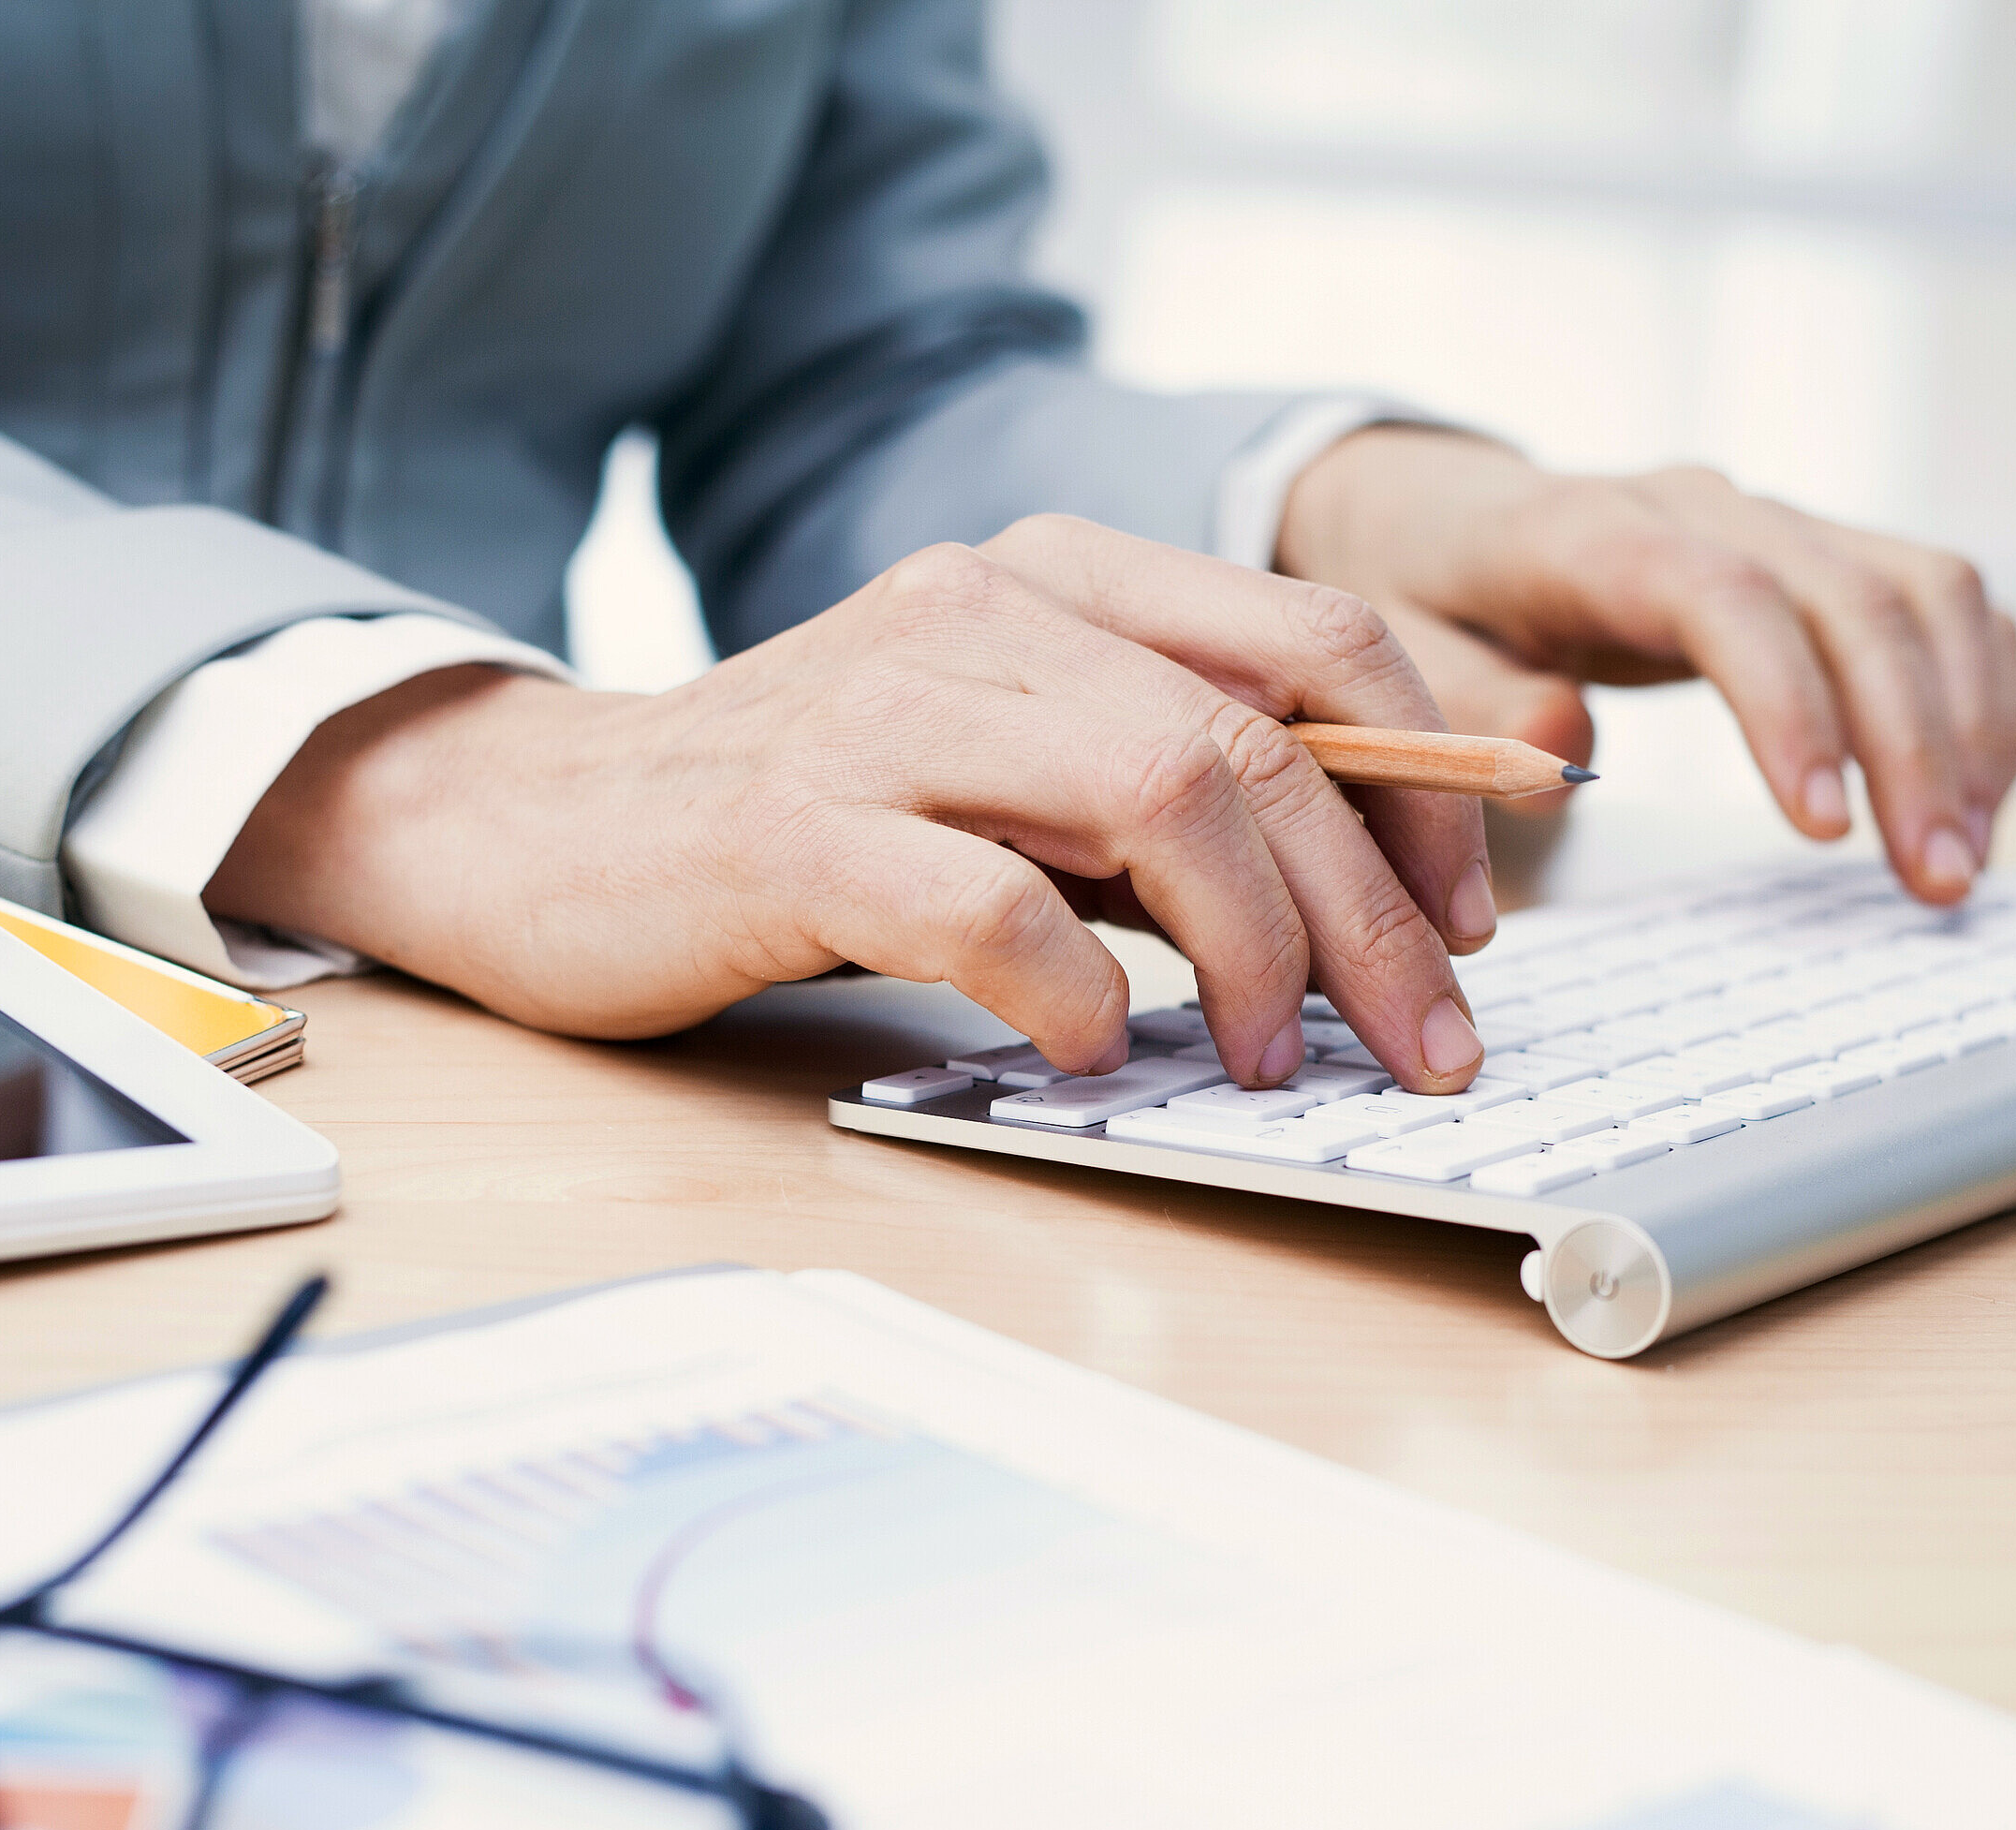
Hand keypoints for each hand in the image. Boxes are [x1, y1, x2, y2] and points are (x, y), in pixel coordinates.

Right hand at [207, 518, 1494, 1090]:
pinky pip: (987, 902)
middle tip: (1425, 1046)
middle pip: (1259, 738)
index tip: (1468, 931)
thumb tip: (1361, 899)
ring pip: (1158, 790)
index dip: (1432, 787)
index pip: (1317, 643)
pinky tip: (1087, 1050)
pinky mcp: (794, 826)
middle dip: (1377, 914)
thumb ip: (1159, 805)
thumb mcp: (1014, 783)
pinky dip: (1074, 990)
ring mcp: (888, 709)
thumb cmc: (815, 821)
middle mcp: (987, 612)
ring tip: (1270, 1061)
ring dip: (1259, 951)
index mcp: (1062, 581)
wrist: (548, 828)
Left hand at [1275, 427, 2015, 906]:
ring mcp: (1775, 524)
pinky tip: (1977, 794)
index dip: (1788, 707)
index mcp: (1592, 534)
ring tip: (1961, 858)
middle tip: (1935, 877)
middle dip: (1914, 746)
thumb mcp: (1395, 654)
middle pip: (1854, 600)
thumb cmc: (1420, 594)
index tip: (1820, 828)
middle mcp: (1706, 511)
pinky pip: (1936, 601)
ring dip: (1966, 725)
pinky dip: (1976, 693)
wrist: (1436, 512)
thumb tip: (1564, 763)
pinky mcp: (1818, 553)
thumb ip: (1470, 704)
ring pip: (1925, 591)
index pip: (1728, 599)